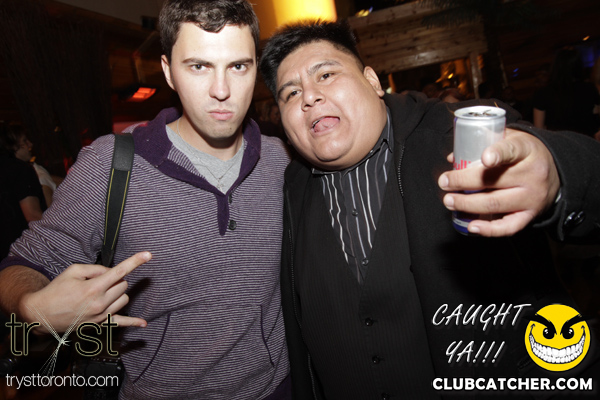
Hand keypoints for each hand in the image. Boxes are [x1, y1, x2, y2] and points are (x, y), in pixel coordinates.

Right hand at [20, 252, 150, 332]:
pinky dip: (133, 322)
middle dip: (116, 279)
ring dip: (118, 293)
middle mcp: (100, 303)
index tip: (148, 255)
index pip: (120, 271)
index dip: (135, 262)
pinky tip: (143, 323)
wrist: (41, 314)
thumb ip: (96, 269)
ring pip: (124, 299)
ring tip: (102, 292)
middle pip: (123, 285)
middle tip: (100, 280)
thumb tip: (111, 272)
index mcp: (93, 288)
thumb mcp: (73, 271)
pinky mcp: (99, 324)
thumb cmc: (56, 290)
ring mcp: (101, 315)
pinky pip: (121, 323)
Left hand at [438, 128, 559, 236]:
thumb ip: (484, 143)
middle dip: (463, 182)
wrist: (556, 174)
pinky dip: (489, 229)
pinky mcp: (530, 216)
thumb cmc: (525, 155)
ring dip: (467, 204)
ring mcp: (532, 198)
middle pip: (494, 180)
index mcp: (528, 151)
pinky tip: (471, 226)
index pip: (512, 150)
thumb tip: (453, 157)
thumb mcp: (512, 140)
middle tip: (444, 182)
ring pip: (495, 204)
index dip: (498, 153)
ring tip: (449, 201)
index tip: (484, 158)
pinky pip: (508, 227)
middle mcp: (532, 175)